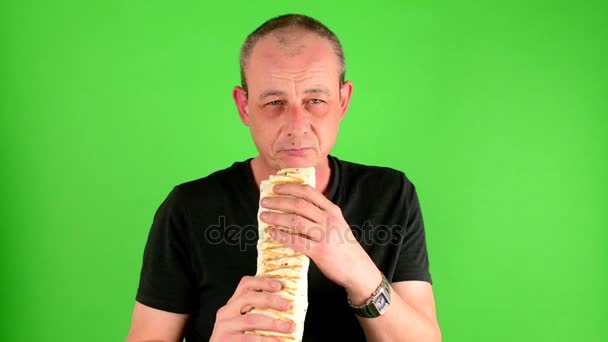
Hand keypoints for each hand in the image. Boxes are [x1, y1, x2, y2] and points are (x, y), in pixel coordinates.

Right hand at [210, 276, 294, 341]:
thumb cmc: (241, 337)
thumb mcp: (247, 320)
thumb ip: (260, 311)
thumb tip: (287, 305)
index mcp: (233, 303)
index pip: (245, 284)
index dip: (262, 282)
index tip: (279, 285)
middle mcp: (226, 312)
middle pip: (247, 298)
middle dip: (270, 300)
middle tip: (287, 305)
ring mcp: (224, 326)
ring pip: (250, 320)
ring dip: (273, 323)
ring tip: (289, 327)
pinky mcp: (225, 340)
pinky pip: (248, 339)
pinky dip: (265, 340)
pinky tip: (277, 341)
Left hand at [259, 183, 381, 302]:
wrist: (358, 269)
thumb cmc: (344, 247)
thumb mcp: (337, 224)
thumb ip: (321, 215)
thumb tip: (295, 208)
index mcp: (332, 210)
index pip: (309, 192)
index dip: (290, 188)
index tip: (276, 187)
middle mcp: (329, 220)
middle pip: (298, 204)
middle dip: (278, 201)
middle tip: (264, 201)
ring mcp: (324, 235)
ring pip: (295, 221)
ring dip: (276, 217)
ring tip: (264, 215)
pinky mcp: (320, 252)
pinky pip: (296, 241)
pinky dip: (281, 236)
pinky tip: (271, 233)